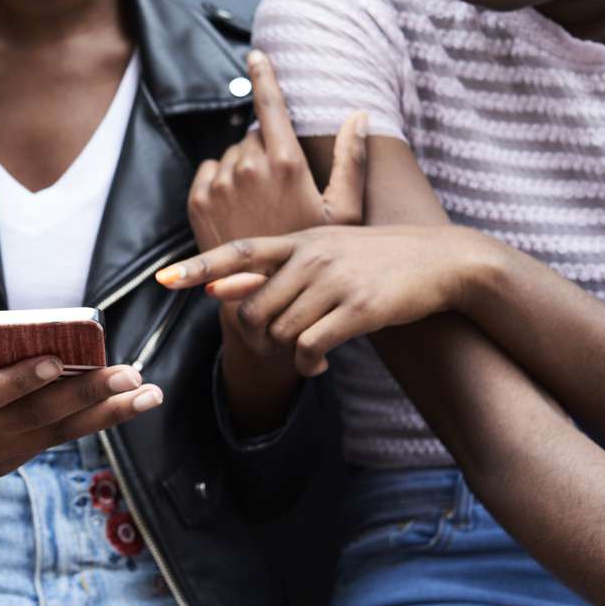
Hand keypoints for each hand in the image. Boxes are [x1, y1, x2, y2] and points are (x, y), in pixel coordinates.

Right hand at [0, 324, 162, 505]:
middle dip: (86, 393)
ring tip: (148, 394)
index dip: (21, 379)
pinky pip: (56, 437)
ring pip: (57, 431)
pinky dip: (93, 419)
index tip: (55, 361)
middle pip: (36, 415)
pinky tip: (128, 402)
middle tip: (128, 374)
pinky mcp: (12, 461)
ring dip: (107, 412)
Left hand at [157, 225, 491, 376]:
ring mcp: (335, 281)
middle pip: (255, 309)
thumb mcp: (324, 251)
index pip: (236, 251)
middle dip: (259, 337)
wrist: (441, 261)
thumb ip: (272, 268)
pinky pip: (311, 346)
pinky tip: (318, 365)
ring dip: (287, 354)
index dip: (197, 267)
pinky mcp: (358, 308)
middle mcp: (312, 257)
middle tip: (276, 346)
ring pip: (282, 331)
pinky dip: (308, 363)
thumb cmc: (375, 259)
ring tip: (304, 356)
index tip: (163, 280)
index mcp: (299, 240)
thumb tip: (218, 289)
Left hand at [186, 50, 369, 251]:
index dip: (264, 76)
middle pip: (253, 135)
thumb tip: (360, 115)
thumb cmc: (315, 256)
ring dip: (243, 168)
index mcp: (285, 164)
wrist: (262, 296)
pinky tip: (240, 207)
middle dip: (265, 150)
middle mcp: (248, 169)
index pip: (270, 105)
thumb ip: (351, 160)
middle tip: (281, 187)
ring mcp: (220, 185)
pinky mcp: (198, 202)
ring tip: (262, 204)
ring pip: (231, 155)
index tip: (256, 55)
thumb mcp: (345, 212)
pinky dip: (220, 180)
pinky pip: (209, 172)